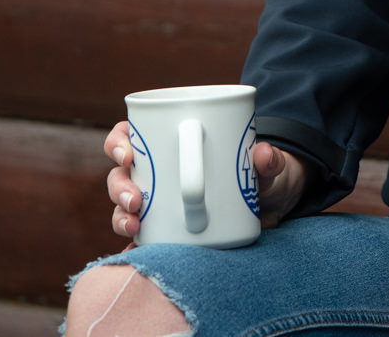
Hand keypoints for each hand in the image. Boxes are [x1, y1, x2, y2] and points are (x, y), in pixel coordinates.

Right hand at [104, 123, 305, 239]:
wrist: (270, 207)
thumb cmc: (257, 173)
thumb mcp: (265, 164)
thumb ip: (268, 160)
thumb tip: (264, 153)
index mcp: (169, 144)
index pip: (130, 135)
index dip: (119, 143)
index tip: (128, 155)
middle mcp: (157, 172)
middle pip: (121, 175)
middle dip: (119, 188)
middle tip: (136, 200)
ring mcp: (158, 202)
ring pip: (124, 206)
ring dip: (121, 217)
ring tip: (134, 226)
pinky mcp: (165, 229)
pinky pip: (143, 238)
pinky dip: (136, 245)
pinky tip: (136, 252)